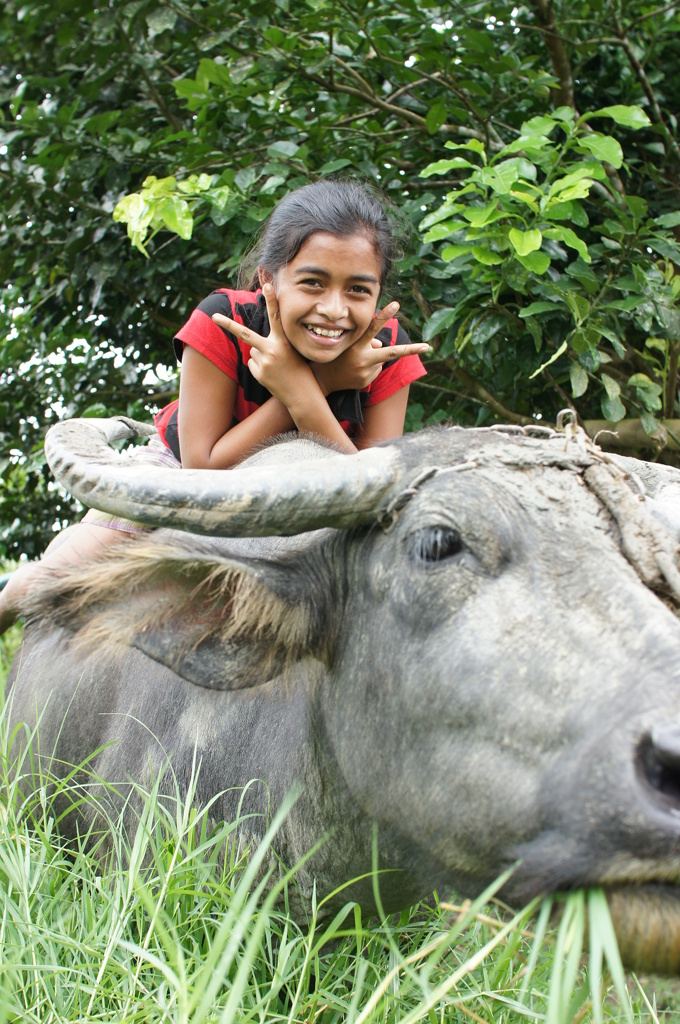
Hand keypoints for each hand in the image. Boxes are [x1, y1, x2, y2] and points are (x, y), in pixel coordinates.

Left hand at [212, 283, 313, 407]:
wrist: (302, 394)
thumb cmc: (300, 370)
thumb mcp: (293, 351)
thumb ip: (275, 343)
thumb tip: (251, 344)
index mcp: (284, 342)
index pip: (276, 317)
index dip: (272, 300)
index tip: (267, 285)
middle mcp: (272, 350)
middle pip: (245, 334)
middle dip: (228, 325)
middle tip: (213, 317)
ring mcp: (264, 363)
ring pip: (252, 351)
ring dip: (260, 355)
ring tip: (276, 366)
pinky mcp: (259, 373)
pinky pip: (252, 363)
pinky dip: (259, 367)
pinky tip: (272, 374)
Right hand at [312, 301, 428, 395]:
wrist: (321, 381)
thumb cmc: (334, 356)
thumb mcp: (346, 343)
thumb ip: (366, 341)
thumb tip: (381, 345)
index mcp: (356, 345)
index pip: (372, 327)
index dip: (384, 315)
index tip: (396, 304)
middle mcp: (363, 359)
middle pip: (392, 353)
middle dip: (411, 349)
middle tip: (428, 347)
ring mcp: (366, 372)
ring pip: (380, 360)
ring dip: (372, 359)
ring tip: (354, 363)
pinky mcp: (366, 382)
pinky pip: (375, 371)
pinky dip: (368, 369)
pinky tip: (354, 371)